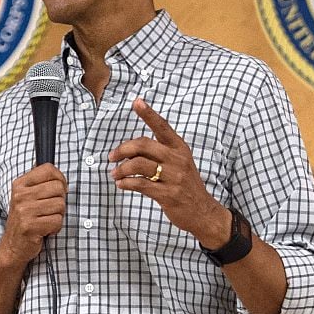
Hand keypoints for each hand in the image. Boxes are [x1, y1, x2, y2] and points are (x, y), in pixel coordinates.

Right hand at [0, 164, 66, 266]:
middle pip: (58, 187)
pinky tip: (45, 230)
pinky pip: (57, 221)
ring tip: (46, 220)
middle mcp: (20, 196)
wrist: (12, 246)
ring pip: (60, 205)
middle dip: (60, 200)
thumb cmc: (25, 220)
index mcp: (19, 184)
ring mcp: (24, 211)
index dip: (60, 179)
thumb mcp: (26, 197)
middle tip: (49, 210)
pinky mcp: (30, 226)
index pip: (48, 169)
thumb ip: (40, 184)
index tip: (58, 190)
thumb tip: (59, 176)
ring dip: (58, 215)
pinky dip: (55, 228)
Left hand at [108, 98, 230, 247]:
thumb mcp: (180, 163)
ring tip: (115, 174)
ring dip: (121, 169)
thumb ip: (161, 152)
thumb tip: (131, 147)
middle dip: (123, 149)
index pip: (162, 127)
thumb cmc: (185, 185)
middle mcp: (177, 159)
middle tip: (111, 157)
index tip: (137, 101)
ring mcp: (174, 177)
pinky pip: (140, 184)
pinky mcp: (168, 194)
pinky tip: (122, 184)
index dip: (149, 114)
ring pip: (139, 165)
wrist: (202, 212)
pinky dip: (127, 183)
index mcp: (180, 148)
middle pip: (143, 144)